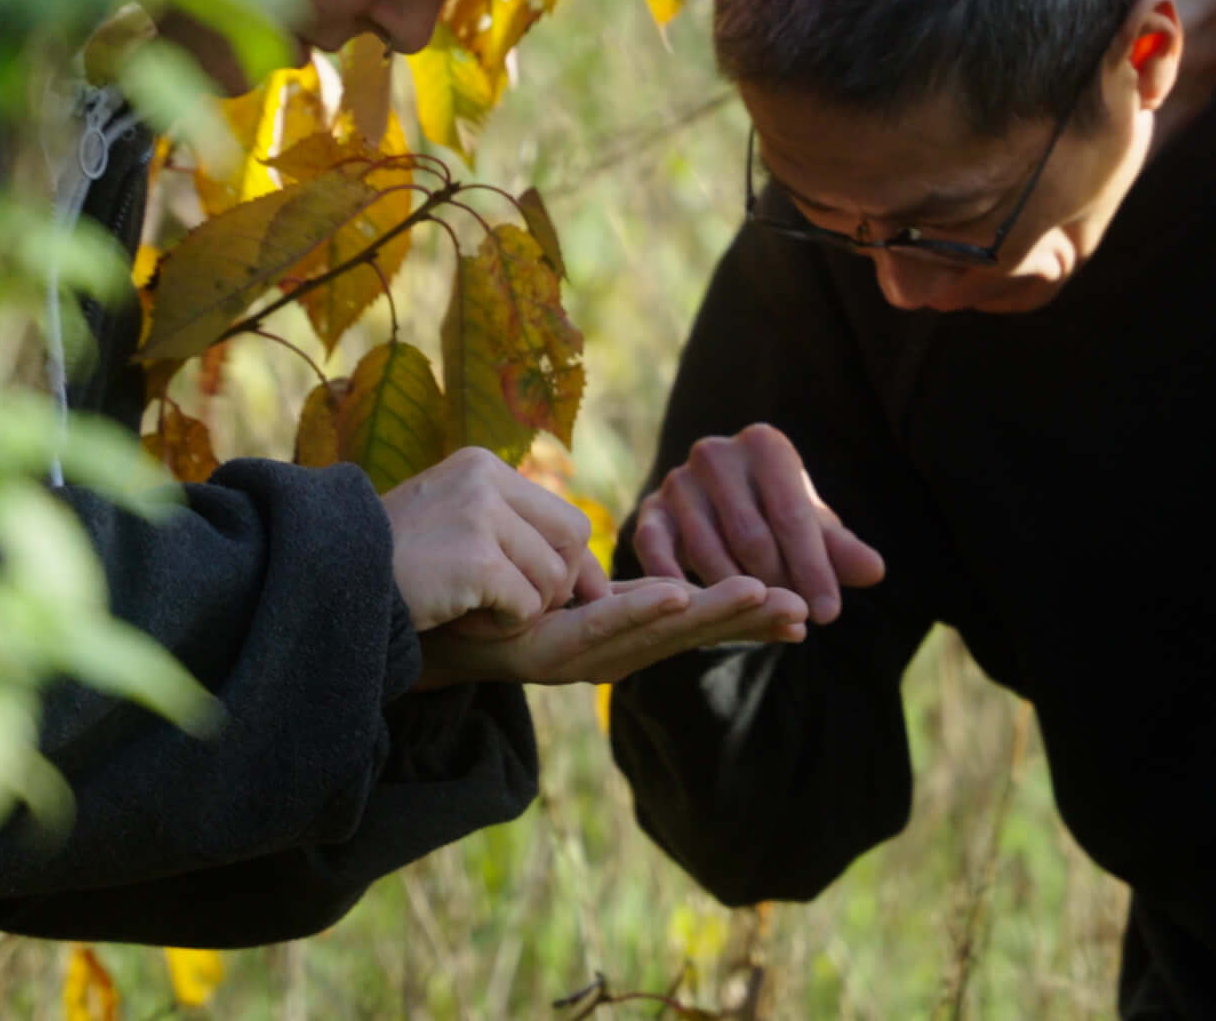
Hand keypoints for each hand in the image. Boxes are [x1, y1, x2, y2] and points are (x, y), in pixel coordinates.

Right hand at [381, 446, 605, 635]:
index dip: (567, 563)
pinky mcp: (476, 557)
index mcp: (481, 466)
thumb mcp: (453, 526)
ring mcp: (479, 514)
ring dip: (520, 610)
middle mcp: (484, 479)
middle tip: (509, 607)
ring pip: (552, 579)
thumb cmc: (393, 564)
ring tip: (471, 611)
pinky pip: (526, 607)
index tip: (554, 596)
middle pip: (572, 541)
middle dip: (553, 586)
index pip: (564, 517)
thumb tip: (589, 575)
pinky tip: (461, 619)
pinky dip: (501, 627)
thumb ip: (510, 535)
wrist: (329, 578)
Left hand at [413, 574, 809, 688]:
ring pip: (658, 633)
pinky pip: (603, 626)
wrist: (410, 619)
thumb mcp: (556, 574)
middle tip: (805, 614)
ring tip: (763, 597)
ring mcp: (578, 656)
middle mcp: (605, 649)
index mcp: (617, 627)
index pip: (694, 620)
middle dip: (747, 622)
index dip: (746, 617)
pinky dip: (644, 610)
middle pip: (690, 633)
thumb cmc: (483, 593)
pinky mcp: (545, 654)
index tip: (801, 611)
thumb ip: (595, 570)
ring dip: (712, 616)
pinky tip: (681, 594)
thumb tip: (633, 559)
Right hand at [629, 422, 886, 624]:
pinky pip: (655, 552)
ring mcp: (677, 480)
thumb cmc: (780, 519)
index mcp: (765, 445)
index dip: (813, 568)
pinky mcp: (648, 510)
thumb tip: (874, 571)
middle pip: (751, 536)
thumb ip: (840, 551)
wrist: (723, 508)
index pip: (793, 515)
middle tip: (796, 622)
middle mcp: (715, 453)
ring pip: (706, 551)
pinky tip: (696, 616)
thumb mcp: (814, 531)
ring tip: (760, 628)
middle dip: (777, 585)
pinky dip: (675, 585)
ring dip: (733, 597)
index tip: (828, 615)